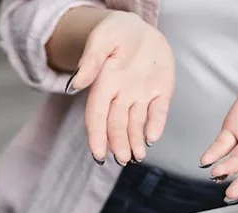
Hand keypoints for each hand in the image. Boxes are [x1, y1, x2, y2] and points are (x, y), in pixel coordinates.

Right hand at [67, 11, 174, 164]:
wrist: (139, 28)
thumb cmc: (116, 32)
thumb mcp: (102, 38)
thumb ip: (91, 61)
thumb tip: (76, 84)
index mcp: (104, 84)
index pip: (97, 115)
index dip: (97, 136)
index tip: (98, 154)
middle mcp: (122, 94)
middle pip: (117, 124)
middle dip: (119, 143)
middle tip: (122, 159)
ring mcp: (142, 95)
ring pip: (137, 123)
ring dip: (135, 142)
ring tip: (136, 157)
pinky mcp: (161, 92)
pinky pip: (159, 111)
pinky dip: (156, 125)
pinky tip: (152, 138)